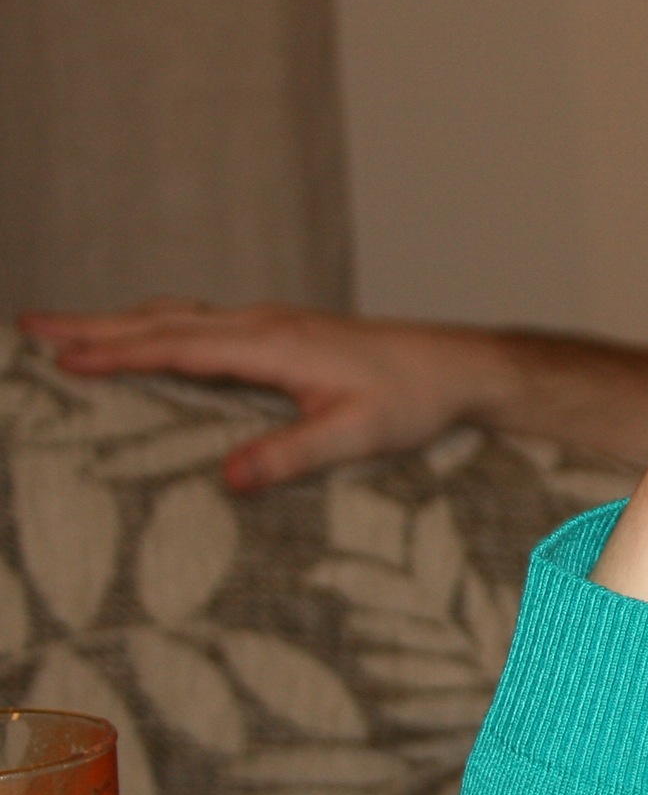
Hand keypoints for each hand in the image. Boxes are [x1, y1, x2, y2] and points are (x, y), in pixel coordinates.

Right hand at [16, 299, 498, 489]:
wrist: (458, 367)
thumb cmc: (414, 400)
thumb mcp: (359, 436)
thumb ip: (294, 454)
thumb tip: (228, 479)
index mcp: (274, 344)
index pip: (179, 346)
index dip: (117, 354)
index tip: (60, 361)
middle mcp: (265, 324)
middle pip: (163, 320)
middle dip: (94, 325)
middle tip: (27, 326)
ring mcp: (272, 324)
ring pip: (179, 316)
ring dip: (119, 322)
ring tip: (63, 330)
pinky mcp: (281, 333)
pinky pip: (202, 323)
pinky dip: (157, 326)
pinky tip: (145, 337)